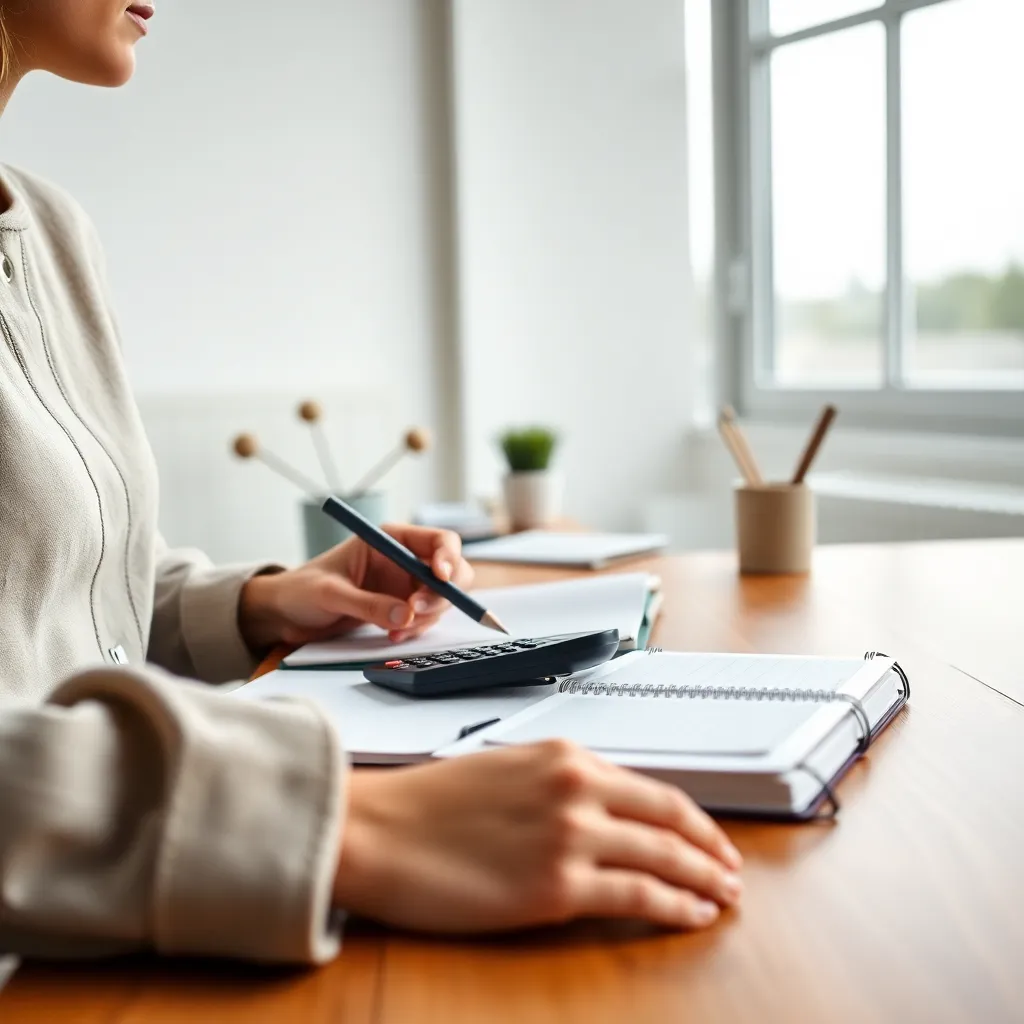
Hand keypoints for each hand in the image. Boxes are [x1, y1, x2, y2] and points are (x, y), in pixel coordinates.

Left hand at [238, 525, 473, 650]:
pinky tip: (394, 635)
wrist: (287, 614)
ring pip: (442, 600)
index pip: (440, 541)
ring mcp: (406, 585)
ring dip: (428, 617)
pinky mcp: (402, 609)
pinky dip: (417, 629)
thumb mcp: (330, 593)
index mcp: (390, 539)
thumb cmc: (302, 590)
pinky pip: (426, 620)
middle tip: (418, 612)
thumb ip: (368, 603)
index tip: (441, 580)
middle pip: (452, 572)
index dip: (449, 558)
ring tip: (396, 630)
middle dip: (443, 594)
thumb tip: (405, 615)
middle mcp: (404, 560)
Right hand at [332, 740, 742, 932]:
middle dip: (712, 849)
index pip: (653, 788)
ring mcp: (571, 836)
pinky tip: (692, 914)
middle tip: (732, 870)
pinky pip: (639, 897)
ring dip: (705, 880)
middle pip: (672, 820)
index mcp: (565, 756)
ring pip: (667, 859)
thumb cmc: (426, 804)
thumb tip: (602, 814)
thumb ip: (560, 788)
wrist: (376, 830)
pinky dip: (676, 907)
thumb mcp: (507, 772)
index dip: (693, 818)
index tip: (710, 836)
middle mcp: (577, 788)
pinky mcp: (557, 888)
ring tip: (723, 896)